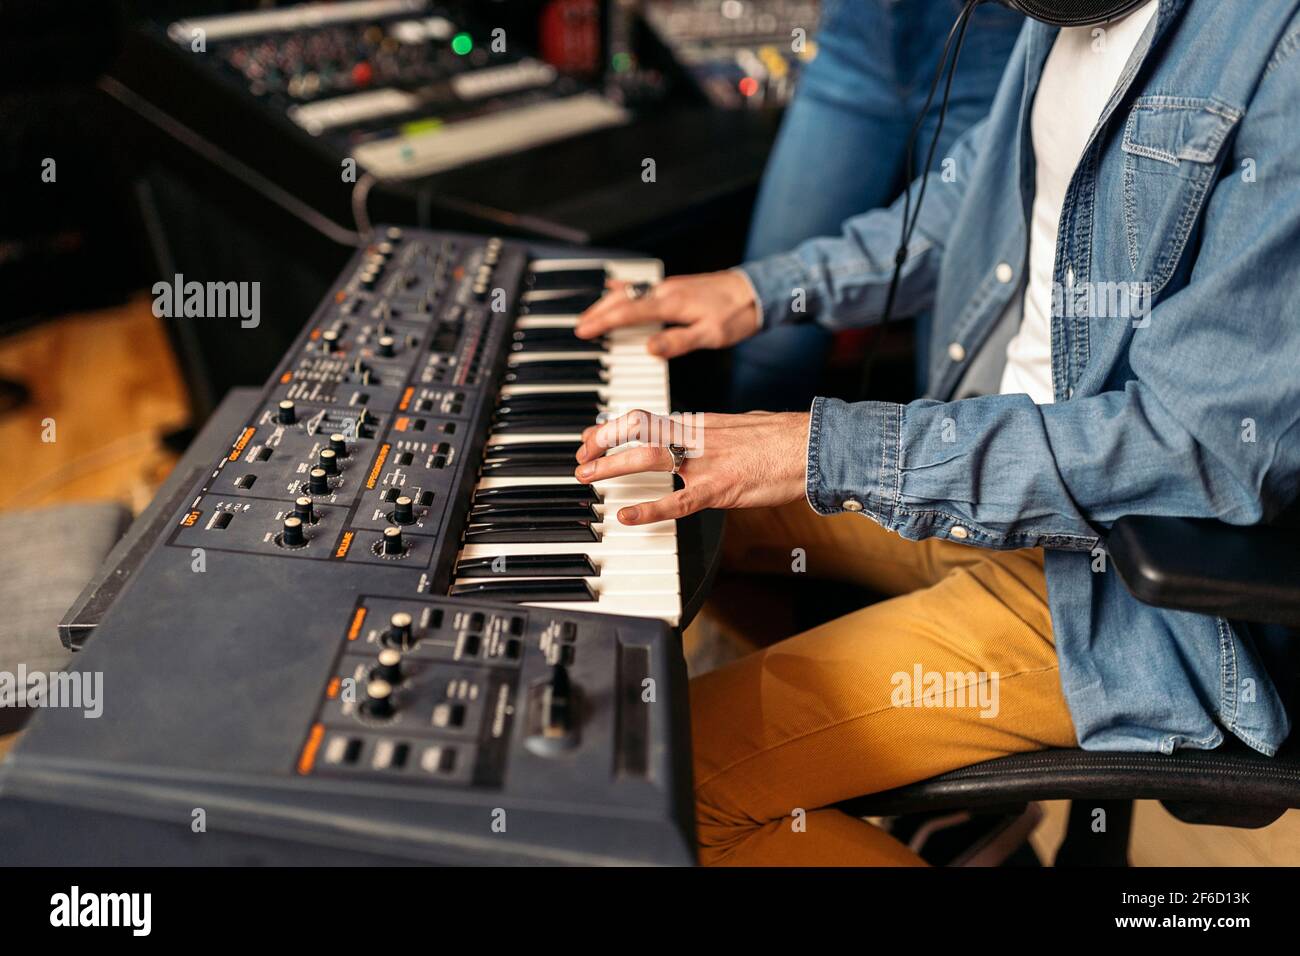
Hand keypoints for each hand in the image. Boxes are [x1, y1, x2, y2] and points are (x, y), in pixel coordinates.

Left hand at [573, 410, 809, 524]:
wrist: (813, 445)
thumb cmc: (782, 439)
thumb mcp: (738, 426)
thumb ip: (711, 433)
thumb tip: (696, 436)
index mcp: (699, 422)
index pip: (643, 418)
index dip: (610, 427)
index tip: (590, 439)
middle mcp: (696, 437)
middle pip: (636, 433)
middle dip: (601, 446)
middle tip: (580, 461)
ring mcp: (707, 462)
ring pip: (648, 459)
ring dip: (612, 468)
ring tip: (588, 479)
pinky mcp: (721, 488)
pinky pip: (678, 500)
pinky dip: (649, 509)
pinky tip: (627, 516)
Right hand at [574, 270, 759, 358]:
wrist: (758, 290)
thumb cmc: (737, 314)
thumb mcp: (710, 335)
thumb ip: (678, 341)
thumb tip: (648, 349)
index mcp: (671, 304)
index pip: (628, 313)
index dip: (603, 322)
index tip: (584, 331)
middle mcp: (666, 291)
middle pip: (623, 300)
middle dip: (598, 312)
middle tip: (579, 326)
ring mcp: (670, 286)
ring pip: (630, 293)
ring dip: (608, 303)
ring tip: (592, 314)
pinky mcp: (676, 286)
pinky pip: (642, 288)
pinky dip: (625, 291)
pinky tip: (617, 290)